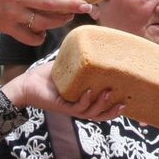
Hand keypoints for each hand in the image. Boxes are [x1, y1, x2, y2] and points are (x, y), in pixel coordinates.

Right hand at [0, 0, 93, 44]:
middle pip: (49, 2)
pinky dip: (38, 37)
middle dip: (70, 5)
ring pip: (42, 21)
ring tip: (70, 18)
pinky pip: (27, 37)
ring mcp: (12, 14)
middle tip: (88, 5)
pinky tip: (44, 34)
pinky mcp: (7, 28)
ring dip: (59, 21)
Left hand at [2, 59, 125, 121]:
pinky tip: (89, 91)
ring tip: (109, 92)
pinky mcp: (63, 107)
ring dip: (102, 104)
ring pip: (92, 113)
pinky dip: (85, 100)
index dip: (117, 109)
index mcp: (86, 100)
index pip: (105, 108)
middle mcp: (81, 107)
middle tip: (124, 101)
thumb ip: (85, 59)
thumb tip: (101, 43)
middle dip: (114, 110)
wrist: (29, 82)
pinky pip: (77, 107)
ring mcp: (72, 108)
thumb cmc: (51, 75)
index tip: (129, 101)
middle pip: (102, 115)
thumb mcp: (72, 66)